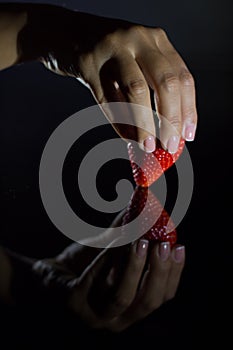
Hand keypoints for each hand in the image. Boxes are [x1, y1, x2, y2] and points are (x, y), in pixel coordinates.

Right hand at [17, 5, 196, 152]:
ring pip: (137, 90)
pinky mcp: (88, 62)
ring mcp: (111, 48)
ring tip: (147, 145)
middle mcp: (137, 39)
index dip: (188, 110)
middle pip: (165, 82)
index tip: (187, 135)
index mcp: (155, 39)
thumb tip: (165, 131)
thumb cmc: (107, 55)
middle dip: (171, 119)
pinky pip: (108, 98)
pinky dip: (119, 121)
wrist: (64, 33)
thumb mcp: (135, 60)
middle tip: (169, 145)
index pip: (182, 77)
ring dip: (145, 123)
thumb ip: (152, 88)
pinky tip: (126, 136)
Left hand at [33, 235, 184, 331]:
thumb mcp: (110, 248)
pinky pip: (93, 282)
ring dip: (134, 266)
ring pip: (122, 296)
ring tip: (140, 240)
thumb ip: (128, 231)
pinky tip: (112, 240)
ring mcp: (94, 314)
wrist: (47, 275)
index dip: (173, 272)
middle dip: (158, 271)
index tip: (179, 246)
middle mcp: (117, 318)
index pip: (162, 296)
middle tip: (163, 244)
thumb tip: (144, 203)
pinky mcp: (73, 303)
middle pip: (147, 301)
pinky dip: (106, 259)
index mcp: (132, 307)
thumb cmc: (82, 264)